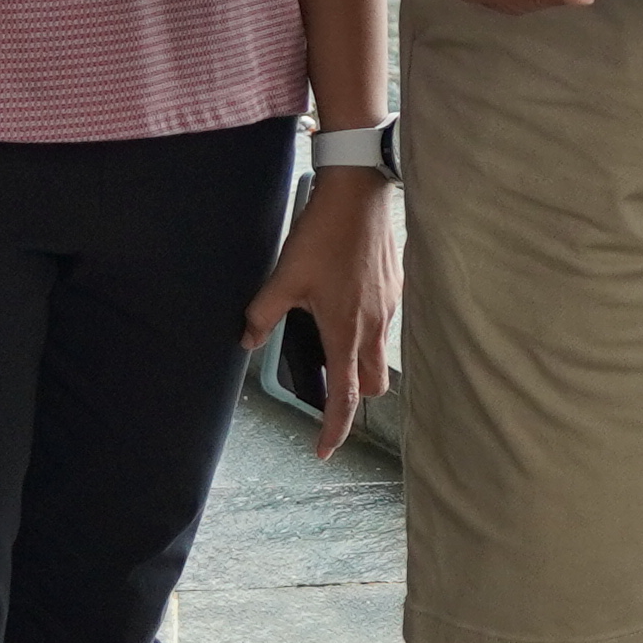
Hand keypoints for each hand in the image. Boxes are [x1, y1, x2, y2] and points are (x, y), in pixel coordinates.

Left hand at [243, 166, 401, 457]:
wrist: (359, 192)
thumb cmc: (323, 234)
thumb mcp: (284, 277)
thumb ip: (263, 314)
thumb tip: (247, 341)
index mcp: (345, 332)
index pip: (345, 397)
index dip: (334, 428)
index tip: (324, 449)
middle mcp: (374, 327)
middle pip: (373, 384)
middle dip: (355, 396)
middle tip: (328, 388)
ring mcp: (389, 307)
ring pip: (381, 354)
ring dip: (362, 360)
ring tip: (333, 338)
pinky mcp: (395, 288)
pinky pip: (386, 323)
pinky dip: (369, 328)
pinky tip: (347, 303)